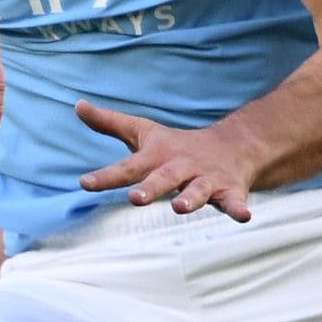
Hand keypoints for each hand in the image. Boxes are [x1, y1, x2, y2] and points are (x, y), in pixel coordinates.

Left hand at [77, 101, 253, 219]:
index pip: (127, 167)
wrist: (233, 145)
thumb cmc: (177, 146)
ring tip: (180, 208)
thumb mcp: (143, 133)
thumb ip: (109, 123)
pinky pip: (234, 201)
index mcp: (158, 156)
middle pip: (163, 178)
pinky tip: (244, 216)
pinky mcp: (229, 190)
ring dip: (190, 198)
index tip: (84, 183)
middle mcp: (181, 167)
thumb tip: (77, 105)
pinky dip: (238, 208)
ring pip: (198, 190)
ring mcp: (206, 179)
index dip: (106, 176)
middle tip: (135, 198)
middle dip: (150, 188)